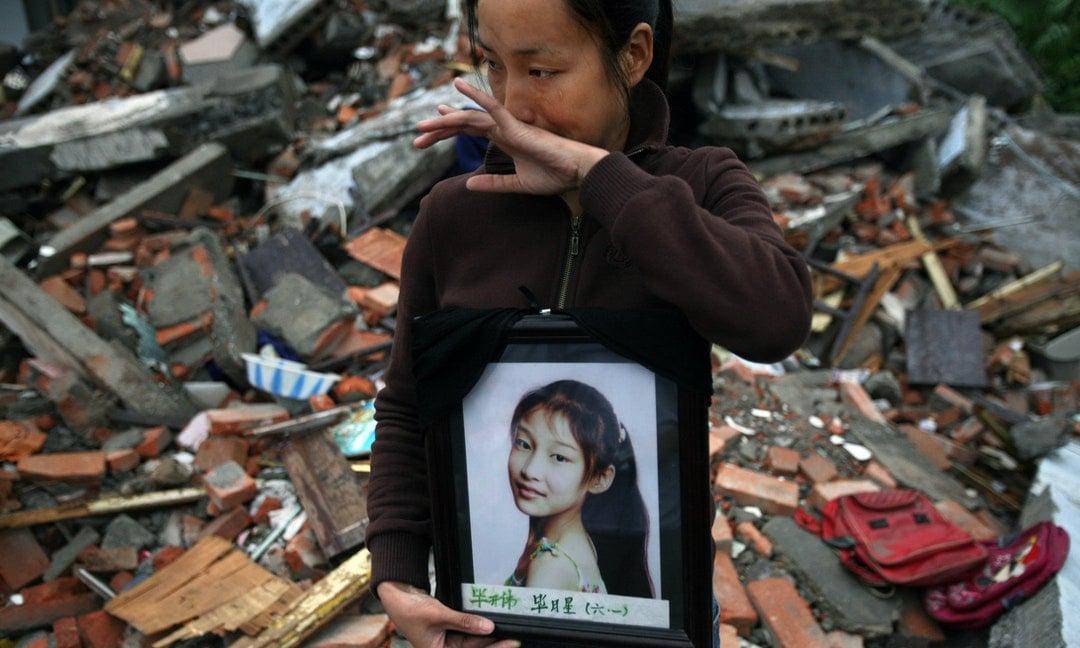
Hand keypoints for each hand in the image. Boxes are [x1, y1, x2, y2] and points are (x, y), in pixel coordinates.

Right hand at [377, 581, 519, 647]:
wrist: (397, 596)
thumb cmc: (410, 610)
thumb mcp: (439, 615)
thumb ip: (465, 622)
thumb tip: (488, 627)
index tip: (510, 643)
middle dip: (494, 644)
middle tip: (516, 637)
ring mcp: (447, 641)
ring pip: (473, 641)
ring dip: (488, 636)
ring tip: (509, 631)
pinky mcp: (449, 630)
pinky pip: (467, 631)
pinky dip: (478, 627)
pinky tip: (493, 625)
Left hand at [413, 77, 608, 194]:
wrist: (576, 174)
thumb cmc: (554, 176)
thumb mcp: (517, 184)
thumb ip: (493, 184)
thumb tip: (469, 185)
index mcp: (504, 139)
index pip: (469, 130)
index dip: (448, 130)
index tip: (428, 135)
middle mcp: (503, 128)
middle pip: (464, 124)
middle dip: (439, 130)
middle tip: (416, 139)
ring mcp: (509, 126)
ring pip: (471, 118)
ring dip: (447, 121)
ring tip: (424, 125)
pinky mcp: (516, 127)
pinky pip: (493, 108)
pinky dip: (476, 97)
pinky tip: (459, 87)